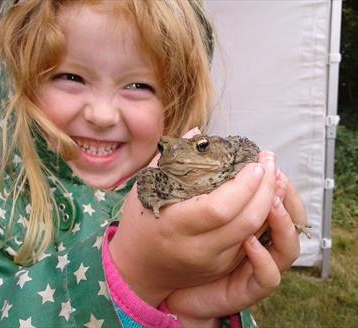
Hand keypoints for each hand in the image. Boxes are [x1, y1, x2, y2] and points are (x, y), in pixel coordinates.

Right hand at [109, 130, 277, 306]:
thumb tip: (198, 132)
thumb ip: (171, 159)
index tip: (254, 164)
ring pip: (254, 233)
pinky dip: (262, 218)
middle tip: (269, 162)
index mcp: (175, 224)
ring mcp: (211, 262)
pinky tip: (264, 198)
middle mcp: (196, 247)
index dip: (244, 185)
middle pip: (245, 221)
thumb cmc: (139, 222)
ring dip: (270, 202)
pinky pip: (251, 242)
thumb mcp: (145, 188)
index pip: (220, 208)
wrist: (138, 270)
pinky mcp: (221, 269)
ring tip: (272, 176)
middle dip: (266, 189)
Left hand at [164, 168, 304, 325]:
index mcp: (252, 226)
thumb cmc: (182, 246)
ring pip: (287, 249)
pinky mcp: (246, 292)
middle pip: (291, 221)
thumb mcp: (197, 213)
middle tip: (272, 171)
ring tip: (268, 200)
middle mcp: (262, 248)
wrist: (171, 286)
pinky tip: (249, 241)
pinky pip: (267, 278)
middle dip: (283, 194)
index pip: (283, 204)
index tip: (267, 163)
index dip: (280, 184)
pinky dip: (262, 259)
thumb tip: (203, 146)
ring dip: (282, 223)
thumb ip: (203, 185)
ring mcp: (257, 271)